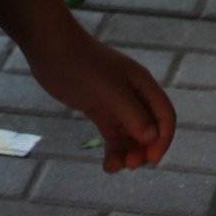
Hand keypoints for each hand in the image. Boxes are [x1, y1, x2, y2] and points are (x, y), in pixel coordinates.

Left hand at [21, 23, 174, 171]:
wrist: (51, 48)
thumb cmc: (82, 64)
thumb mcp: (109, 90)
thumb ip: (131, 114)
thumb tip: (152, 138)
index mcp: (143, 85)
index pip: (165, 116)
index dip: (163, 139)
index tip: (151, 159)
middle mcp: (134, 95)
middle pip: (150, 129)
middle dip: (144, 149)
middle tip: (130, 165)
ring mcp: (116, 103)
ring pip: (131, 136)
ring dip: (128, 153)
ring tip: (115, 167)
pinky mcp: (100, 110)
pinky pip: (113, 136)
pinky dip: (113, 151)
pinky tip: (108, 166)